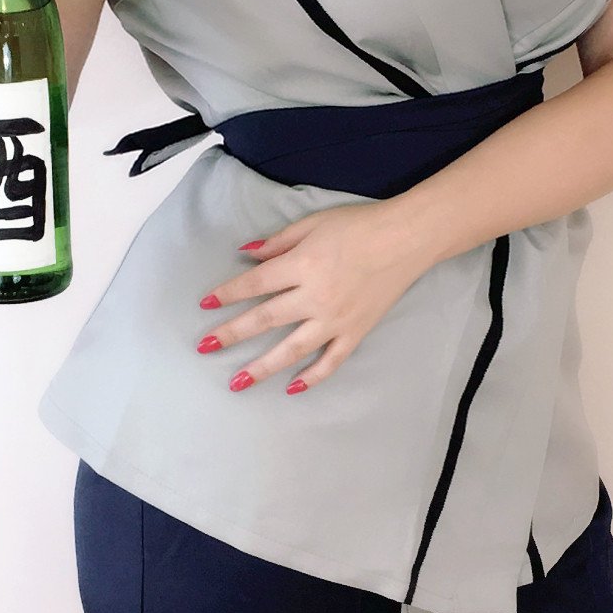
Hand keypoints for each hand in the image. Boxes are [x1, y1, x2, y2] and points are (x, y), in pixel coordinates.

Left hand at [194, 202, 430, 394]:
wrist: (407, 238)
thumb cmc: (360, 225)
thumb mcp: (313, 224)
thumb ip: (278, 242)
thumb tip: (246, 254)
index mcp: (303, 265)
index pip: (255, 284)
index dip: (227, 294)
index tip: (205, 304)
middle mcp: (315, 296)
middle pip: (265, 319)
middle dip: (232, 334)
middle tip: (205, 347)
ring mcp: (336, 319)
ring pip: (292, 349)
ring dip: (262, 367)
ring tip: (237, 382)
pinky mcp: (356, 331)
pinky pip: (331, 361)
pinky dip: (312, 377)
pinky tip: (292, 389)